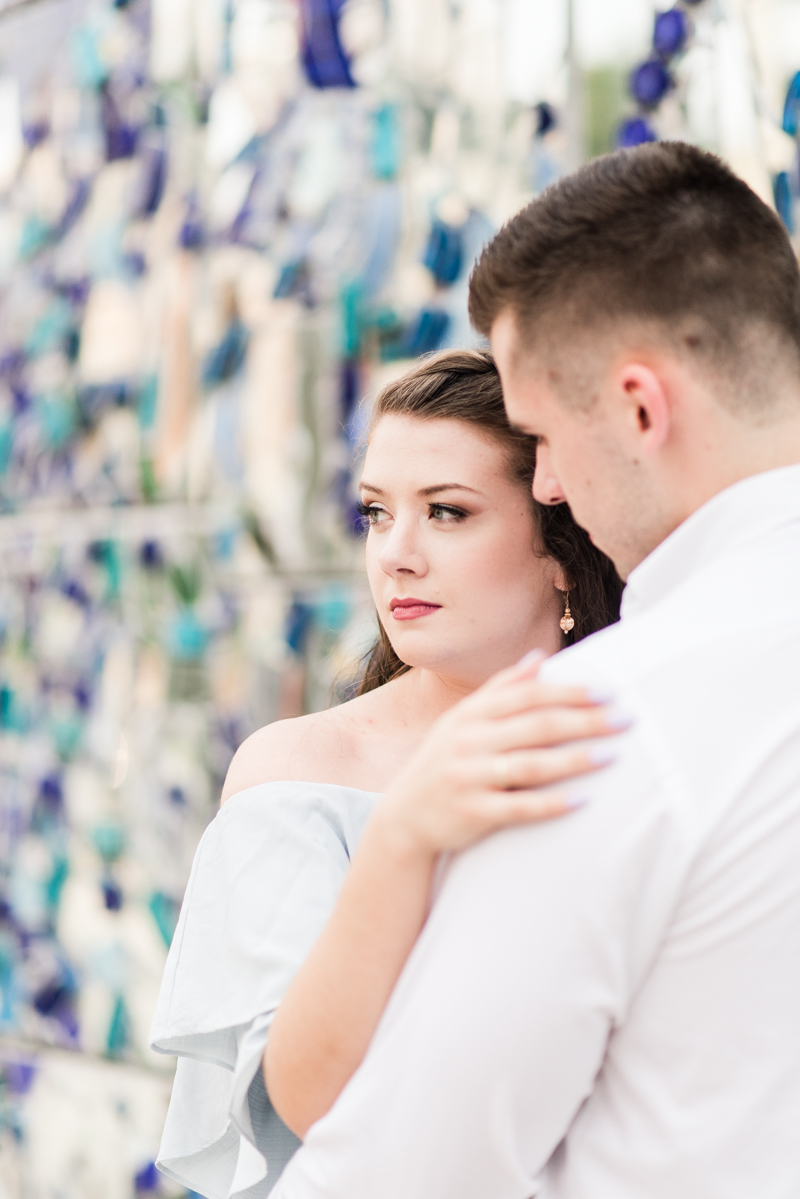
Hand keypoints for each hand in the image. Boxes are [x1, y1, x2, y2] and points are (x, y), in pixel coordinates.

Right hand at [376, 652, 626, 860]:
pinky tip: (583, 801)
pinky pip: (518, 808)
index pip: (527, 695)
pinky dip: (551, 804)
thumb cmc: (446, 762)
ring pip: (530, 765)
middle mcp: (468, 741)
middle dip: (585, 721)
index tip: (608, 690)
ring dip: (575, 760)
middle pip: (536, 726)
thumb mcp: (464, 720)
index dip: (568, 691)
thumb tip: (540, 657)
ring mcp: (468, 777)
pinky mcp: (471, 812)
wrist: (404, 817)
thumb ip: (502, 689)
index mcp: (472, 715)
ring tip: (613, 756)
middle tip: (627, 718)